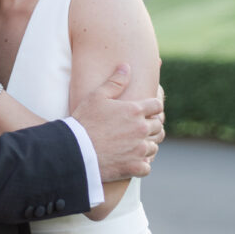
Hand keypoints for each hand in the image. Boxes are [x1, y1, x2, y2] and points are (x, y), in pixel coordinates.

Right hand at [72, 65, 165, 181]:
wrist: (76, 149)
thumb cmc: (85, 120)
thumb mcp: (97, 96)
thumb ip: (115, 81)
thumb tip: (126, 66)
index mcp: (135, 110)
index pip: (157, 105)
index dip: (152, 107)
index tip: (145, 110)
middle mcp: (141, 130)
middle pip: (159, 126)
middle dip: (151, 126)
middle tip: (137, 127)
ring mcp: (139, 149)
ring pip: (154, 146)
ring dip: (146, 144)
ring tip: (134, 144)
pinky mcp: (135, 166)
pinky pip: (147, 166)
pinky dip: (141, 164)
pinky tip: (132, 160)